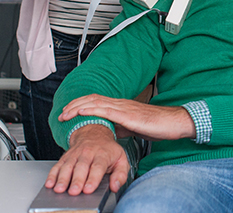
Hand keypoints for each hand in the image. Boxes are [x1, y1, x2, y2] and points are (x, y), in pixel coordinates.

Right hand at [44, 123, 128, 194]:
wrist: (94, 133)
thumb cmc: (108, 150)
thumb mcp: (121, 159)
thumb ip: (120, 174)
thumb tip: (115, 186)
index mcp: (103, 154)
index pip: (98, 167)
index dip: (93, 179)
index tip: (88, 189)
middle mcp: (88, 153)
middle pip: (81, 167)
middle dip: (76, 180)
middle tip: (74, 191)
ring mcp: (75, 154)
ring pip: (68, 166)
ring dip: (62, 178)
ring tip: (59, 189)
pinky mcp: (65, 157)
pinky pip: (58, 165)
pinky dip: (52, 175)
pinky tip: (50, 183)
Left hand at [60, 94, 196, 141]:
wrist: (171, 123)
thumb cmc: (155, 125)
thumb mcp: (132, 127)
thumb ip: (119, 127)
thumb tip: (107, 132)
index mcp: (120, 106)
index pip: (95, 101)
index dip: (80, 105)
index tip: (68, 112)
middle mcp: (119, 103)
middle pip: (92, 99)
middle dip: (74, 105)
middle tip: (61, 114)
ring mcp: (123, 107)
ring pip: (95, 102)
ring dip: (78, 107)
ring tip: (66, 114)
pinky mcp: (127, 114)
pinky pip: (106, 110)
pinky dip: (91, 109)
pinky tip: (82, 112)